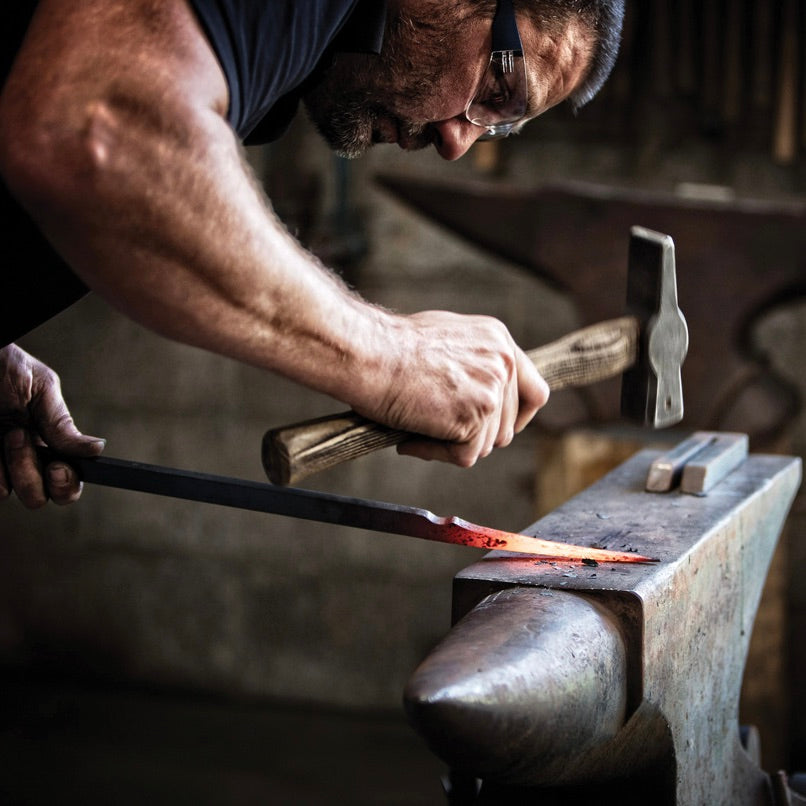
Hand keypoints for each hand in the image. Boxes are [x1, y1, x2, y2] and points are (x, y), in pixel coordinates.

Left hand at [0, 344, 105, 507]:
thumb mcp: (42, 389)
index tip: (57, 468)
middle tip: (18, 437)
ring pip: (12, 493)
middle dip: (33, 474)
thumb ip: (64, 425)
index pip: (70, 481)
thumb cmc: (5, 367)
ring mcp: (2, 466)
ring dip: (10, 464)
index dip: (68, 483)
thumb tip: (98, 449)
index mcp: (51, 442)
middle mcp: (27, 459)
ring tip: (2, 431)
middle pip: (43, 496)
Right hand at [354, 311, 548, 466]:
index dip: (517, 417)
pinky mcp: (475, 416)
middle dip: (474, 437)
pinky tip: (410, 440)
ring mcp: (492, 390)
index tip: (495, 428)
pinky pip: (465, 456)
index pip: (534, 391)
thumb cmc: (391, 348)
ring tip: (416, 429)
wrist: (369, 355)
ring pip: (485, 444)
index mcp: (499, 341)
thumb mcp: (447, 339)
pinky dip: (435, 455)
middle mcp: (503, 363)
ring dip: (451, 445)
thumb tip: (480, 393)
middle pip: (507, 427)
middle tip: (436, 431)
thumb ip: (474, 361)